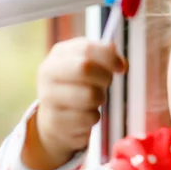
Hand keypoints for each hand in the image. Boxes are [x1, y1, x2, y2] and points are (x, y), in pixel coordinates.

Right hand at [22, 37, 125, 169]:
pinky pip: (88, 117)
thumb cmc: (77, 88)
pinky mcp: (54, 120)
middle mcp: (49, 72)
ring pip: (90, 95)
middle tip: (106, 84)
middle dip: (104, 77)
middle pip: (86, 68)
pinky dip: (94, 117)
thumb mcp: (87, 67)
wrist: (54, 120)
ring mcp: (48, 97)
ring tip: (94, 101)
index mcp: (59, 54)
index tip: (121, 68)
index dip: (109, 57)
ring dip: (100, 99)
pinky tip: (85, 116)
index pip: (86, 49)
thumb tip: (121, 63)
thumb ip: (105, 59)